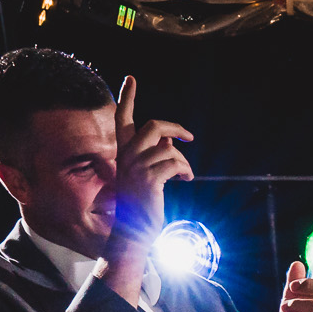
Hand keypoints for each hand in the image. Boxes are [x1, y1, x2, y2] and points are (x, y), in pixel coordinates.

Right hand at [107, 77, 195, 249]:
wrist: (132, 233)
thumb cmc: (140, 205)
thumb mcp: (146, 175)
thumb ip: (153, 154)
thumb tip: (167, 140)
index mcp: (123, 153)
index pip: (123, 119)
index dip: (127, 97)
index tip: (131, 78)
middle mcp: (127, 156)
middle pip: (153, 126)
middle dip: (174, 128)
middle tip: (189, 137)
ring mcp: (137, 168)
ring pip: (168, 148)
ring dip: (183, 162)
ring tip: (185, 176)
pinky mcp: (150, 180)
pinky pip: (175, 163)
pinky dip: (185, 170)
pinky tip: (186, 180)